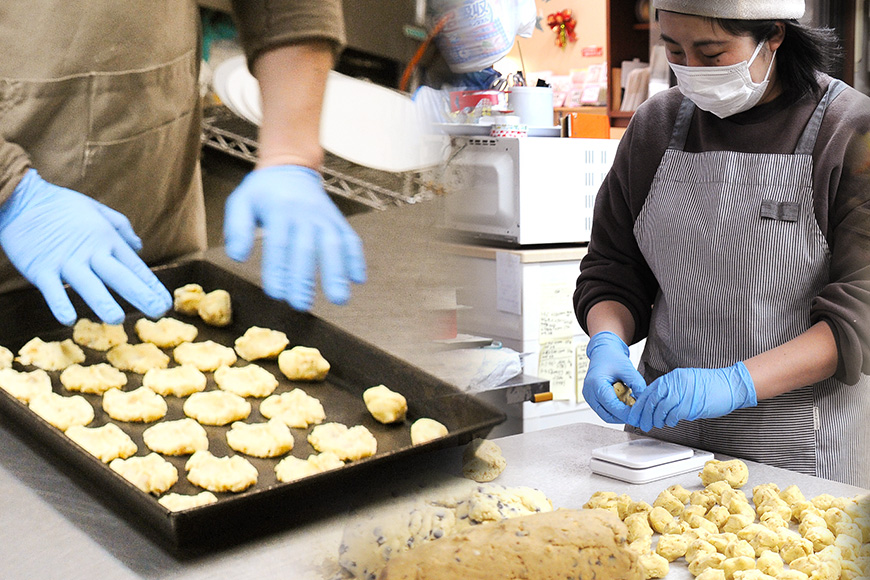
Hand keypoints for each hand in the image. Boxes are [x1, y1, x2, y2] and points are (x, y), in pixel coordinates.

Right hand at [0, 169, 171, 324]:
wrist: (21, 197)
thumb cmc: (60, 205)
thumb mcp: (96, 209)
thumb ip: (121, 227)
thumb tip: (140, 246)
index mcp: (106, 239)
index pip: (134, 266)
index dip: (151, 285)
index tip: (166, 301)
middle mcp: (90, 251)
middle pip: (119, 276)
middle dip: (141, 295)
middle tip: (159, 312)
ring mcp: (66, 260)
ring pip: (88, 285)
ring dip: (103, 302)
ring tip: (117, 319)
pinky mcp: (41, 268)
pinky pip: (52, 290)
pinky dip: (60, 304)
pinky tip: (69, 320)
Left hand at [223, 165, 365, 310]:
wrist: (290, 167)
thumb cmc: (264, 192)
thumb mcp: (241, 202)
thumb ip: (237, 228)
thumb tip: (237, 256)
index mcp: (279, 209)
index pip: (279, 243)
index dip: (278, 270)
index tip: (276, 294)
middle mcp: (305, 213)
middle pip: (307, 248)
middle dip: (305, 278)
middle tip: (302, 305)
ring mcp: (324, 217)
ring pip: (333, 244)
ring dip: (337, 272)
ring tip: (339, 298)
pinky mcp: (338, 221)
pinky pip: (350, 239)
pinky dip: (356, 259)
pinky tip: (357, 279)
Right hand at [583, 331, 646, 423]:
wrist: (602, 351)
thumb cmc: (611, 357)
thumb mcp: (627, 368)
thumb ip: (637, 383)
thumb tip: (645, 400)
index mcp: (595, 384)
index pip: (611, 405)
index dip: (626, 413)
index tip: (639, 414)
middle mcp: (589, 393)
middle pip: (607, 415)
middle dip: (624, 416)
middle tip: (638, 414)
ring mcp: (589, 397)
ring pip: (606, 415)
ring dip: (620, 414)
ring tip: (632, 406)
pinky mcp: (592, 399)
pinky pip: (605, 410)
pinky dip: (616, 409)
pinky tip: (625, 402)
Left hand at [627, 362, 756, 431]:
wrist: (731, 384)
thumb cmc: (711, 386)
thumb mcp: (686, 382)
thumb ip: (671, 390)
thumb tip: (656, 402)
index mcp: (673, 377)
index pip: (650, 390)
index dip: (640, 404)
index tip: (636, 413)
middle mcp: (676, 383)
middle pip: (652, 400)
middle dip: (644, 414)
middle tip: (641, 423)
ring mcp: (683, 393)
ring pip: (661, 408)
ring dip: (656, 419)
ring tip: (655, 424)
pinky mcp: (692, 404)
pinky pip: (674, 415)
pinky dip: (669, 420)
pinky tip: (669, 423)